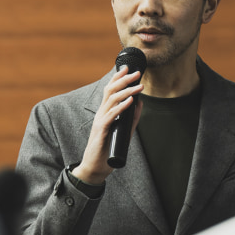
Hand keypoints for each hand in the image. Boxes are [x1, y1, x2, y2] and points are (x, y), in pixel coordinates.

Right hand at [71, 67, 142, 184]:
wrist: (95, 167)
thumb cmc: (107, 150)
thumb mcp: (123, 131)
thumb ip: (131, 117)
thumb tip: (140, 103)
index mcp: (104, 112)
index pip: (109, 90)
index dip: (117, 77)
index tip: (128, 68)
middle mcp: (101, 113)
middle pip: (110, 91)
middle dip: (124, 80)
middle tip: (137, 73)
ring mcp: (100, 121)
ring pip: (112, 100)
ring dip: (126, 91)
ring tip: (138, 85)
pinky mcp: (101, 131)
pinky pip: (111, 115)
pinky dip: (121, 106)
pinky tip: (130, 101)